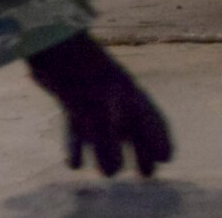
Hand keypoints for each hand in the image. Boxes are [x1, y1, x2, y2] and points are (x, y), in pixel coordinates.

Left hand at [26, 32, 173, 177]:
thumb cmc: (84, 77)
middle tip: (148, 175)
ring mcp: (94, 99)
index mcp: (131, 96)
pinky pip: (78, 130)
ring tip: (110, 173)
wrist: (54, 46)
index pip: (152, 121)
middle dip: (141, 151)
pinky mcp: (72, 102)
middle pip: (134, 129)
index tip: (167, 158)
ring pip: (107, 131)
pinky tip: (73, 165)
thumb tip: (111, 172)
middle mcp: (116, 97)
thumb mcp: (100, 112)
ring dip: (109, 151)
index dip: (160, 140)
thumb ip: (107, 145)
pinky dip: (78, 147)